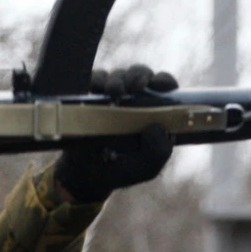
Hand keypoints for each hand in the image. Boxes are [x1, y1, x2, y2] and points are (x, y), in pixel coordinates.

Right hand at [54, 65, 177, 203]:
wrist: (86, 176)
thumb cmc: (120, 170)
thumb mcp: (146, 167)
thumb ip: (158, 152)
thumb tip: (157, 127)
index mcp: (153, 112)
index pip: (164, 88)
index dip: (164, 81)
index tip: (159, 85)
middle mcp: (134, 100)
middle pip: (141, 75)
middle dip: (139, 75)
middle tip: (135, 86)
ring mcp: (111, 97)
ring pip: (118, 75)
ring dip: (118, 79)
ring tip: (114, 92)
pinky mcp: (89, 97)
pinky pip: (94, 80)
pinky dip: (97, 80)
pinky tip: (97, 89)